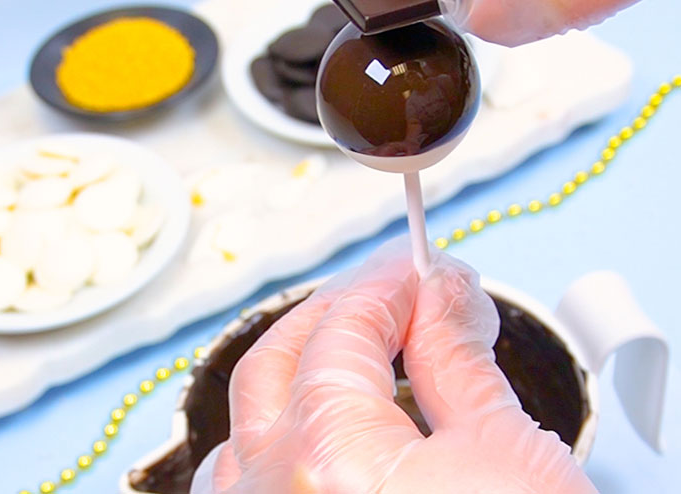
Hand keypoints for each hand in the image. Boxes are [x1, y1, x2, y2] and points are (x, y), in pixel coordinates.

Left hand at [190, 238, 596, 492]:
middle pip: (275, 361)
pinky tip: (318, 431)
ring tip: (349, 350)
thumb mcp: (506, 457)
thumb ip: (456, 359)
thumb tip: (443, 296)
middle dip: (331, 314)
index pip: (343, 328)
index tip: (419, 272)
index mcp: (327, 459)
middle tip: (383, 295)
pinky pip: (239, 483)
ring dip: (293, 373)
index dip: (387, 287)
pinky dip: (275, 439)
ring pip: (242, 424)